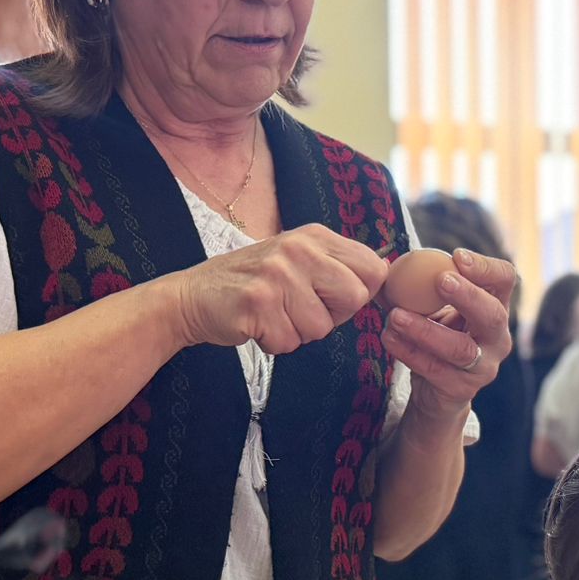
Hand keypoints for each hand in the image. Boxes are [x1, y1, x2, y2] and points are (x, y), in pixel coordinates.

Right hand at [167, 224, 386, 353]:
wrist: (193, 296)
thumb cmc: (254, 284)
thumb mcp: (299, 260)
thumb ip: (338, 268)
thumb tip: (385, 284)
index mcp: (314, 236)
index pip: (374, 268)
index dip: (360, 293)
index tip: (335, 299)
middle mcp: (298, 249)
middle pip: (355, 298)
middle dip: (333, 316)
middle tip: (300, 310)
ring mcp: (277, 274)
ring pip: (322, 327)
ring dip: (300, 332)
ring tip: (274, 315)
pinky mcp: (257, 302)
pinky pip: (290, 341)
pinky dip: (276, 343)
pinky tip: (257, 325)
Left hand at [382, 250, 515, 421]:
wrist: (434, 392)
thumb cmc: (436, 338)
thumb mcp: (432, 309)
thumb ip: (416, 287)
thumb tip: (384, 266)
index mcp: (495, 307)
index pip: (505, 279)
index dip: (486, 267)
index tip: (457, 257)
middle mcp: (498, 338)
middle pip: (493, 314)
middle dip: (468, 296)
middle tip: (441, 281)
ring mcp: (484, 366)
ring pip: (460, 348)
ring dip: (426, 329)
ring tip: (396, 316)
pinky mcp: (463, 389)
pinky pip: (435, 369)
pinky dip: (409, 352)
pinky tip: (389, 338)